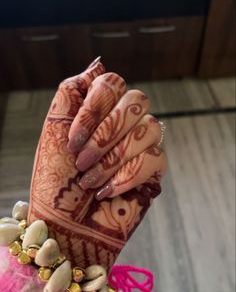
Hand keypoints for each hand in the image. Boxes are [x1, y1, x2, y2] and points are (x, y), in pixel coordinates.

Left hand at [28, 59, 166, 270]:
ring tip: (90, 181)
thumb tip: (98, 64)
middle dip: (105, 135)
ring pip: (150, 128)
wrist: (63, 227)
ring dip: (114, 159)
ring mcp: (142, 146)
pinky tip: (107, 192)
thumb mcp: (52, 132)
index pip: (112, 82)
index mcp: (99, 110)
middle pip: (137, 101)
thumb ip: (71, 93)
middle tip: (81, 162)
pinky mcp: (154, 171)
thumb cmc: (53, 182)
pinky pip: (156, 158)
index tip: (72, 141)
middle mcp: (124, 123)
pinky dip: (127, 176)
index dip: (94, 108)